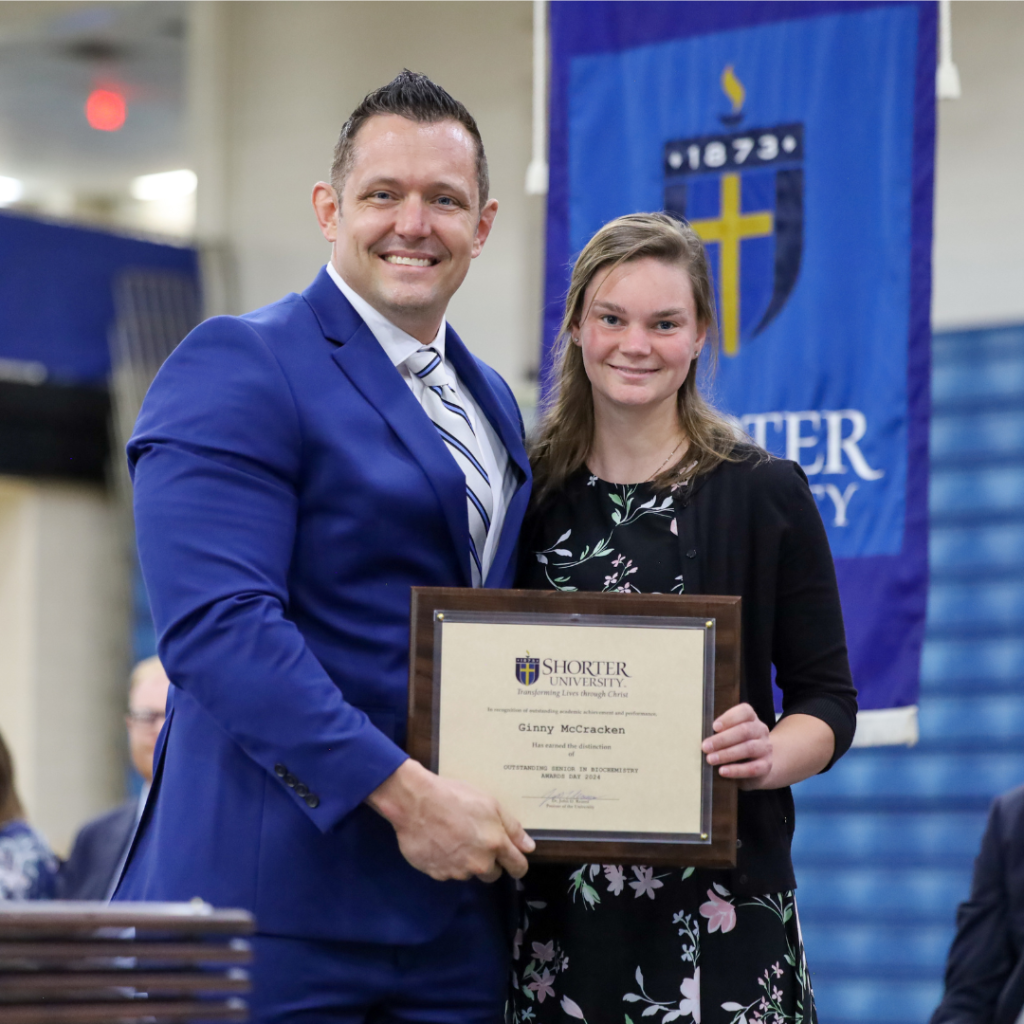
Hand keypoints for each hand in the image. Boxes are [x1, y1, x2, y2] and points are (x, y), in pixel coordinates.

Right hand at [366, 759, 534, 881]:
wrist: (415, 802)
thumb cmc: (454, 796)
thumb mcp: (489, 803)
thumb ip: (512, 827)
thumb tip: (528, 848)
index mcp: (495, 844)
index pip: (517, 867)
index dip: (518, 865)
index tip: (514, 863)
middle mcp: (478, 863)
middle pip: (492, 874)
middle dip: (489, 862)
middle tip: (475, 840)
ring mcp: (456, 871)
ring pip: (468, 872)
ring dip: (465, 861)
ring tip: (453, 838)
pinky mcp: (436, 874)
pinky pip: (447, 872)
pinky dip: (446, 861)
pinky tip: (438, 843)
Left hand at [701, 703, 771, 789]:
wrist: (759, 765)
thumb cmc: (736, 745)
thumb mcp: (730, 734)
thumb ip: (719, 731)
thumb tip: (698, 734)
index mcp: (751, 718)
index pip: (745, 712)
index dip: (729, 718)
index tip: (714, 726)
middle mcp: (761, 730)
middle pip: (744, 731)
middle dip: (722, 739)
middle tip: (705, 746)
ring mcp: (765, 748)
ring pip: (748, 748)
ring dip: (727, 754)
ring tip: (710, 759)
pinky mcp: (766, 765)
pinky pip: (752, 768)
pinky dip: (736, 770)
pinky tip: (722, 771)